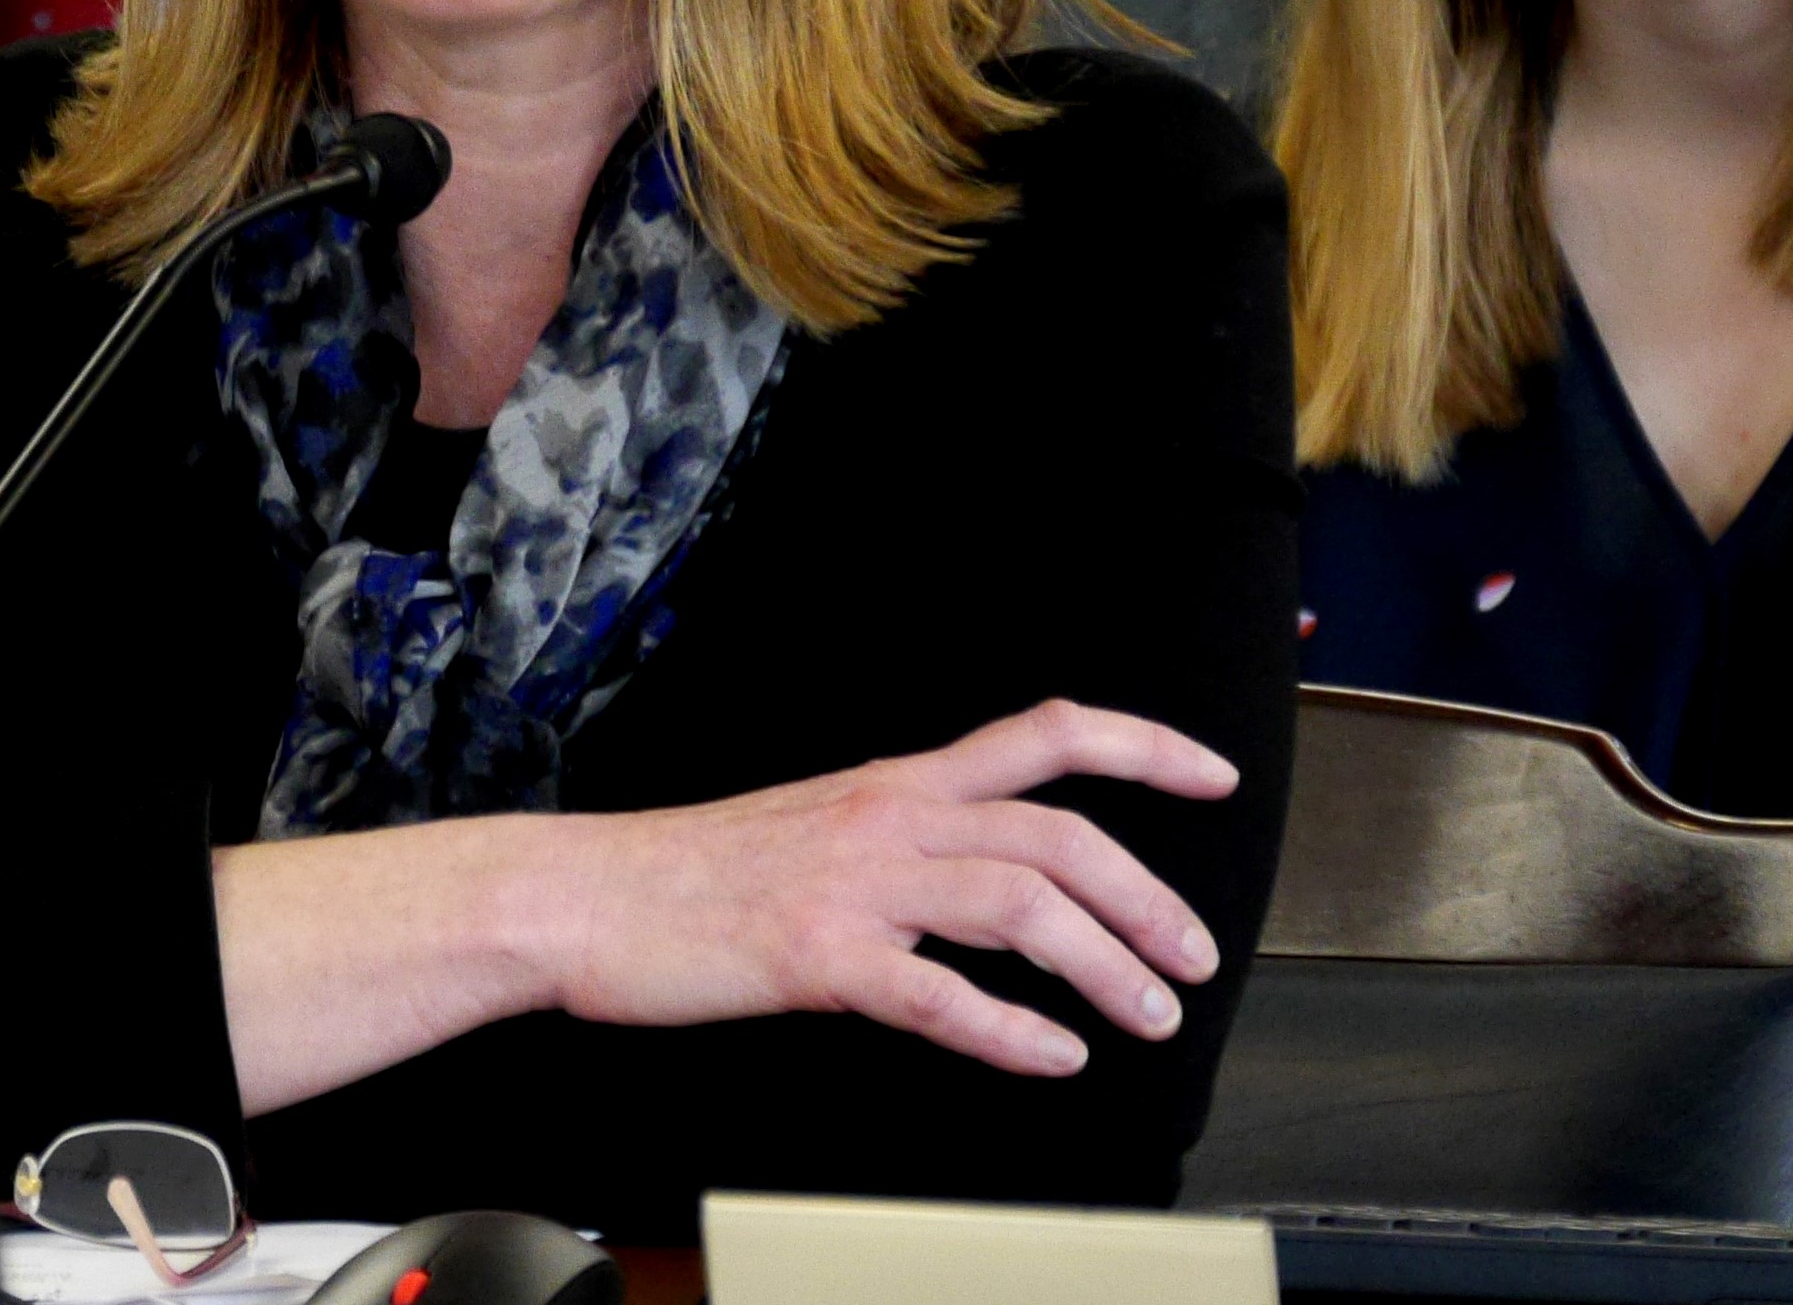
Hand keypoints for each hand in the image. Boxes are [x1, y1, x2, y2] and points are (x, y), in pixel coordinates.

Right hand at [540, 698, 1236, 1075]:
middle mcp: (888, 816)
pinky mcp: (816, 957)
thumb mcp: (814, 823)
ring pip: (1018, 904)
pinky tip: (1051, 1058)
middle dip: (1145, 893)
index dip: (1141, 746)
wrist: (582, 894)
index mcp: (894, 780)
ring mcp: (854, 884)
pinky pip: (937, 994)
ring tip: (1149, 1016)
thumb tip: (982, 870)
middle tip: (1194, 956)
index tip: (1210, 775)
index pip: (1044, 733)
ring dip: (1104, 964)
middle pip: (1056, 834)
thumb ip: (900, 837)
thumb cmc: (689, 871)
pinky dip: (1009, 1030)